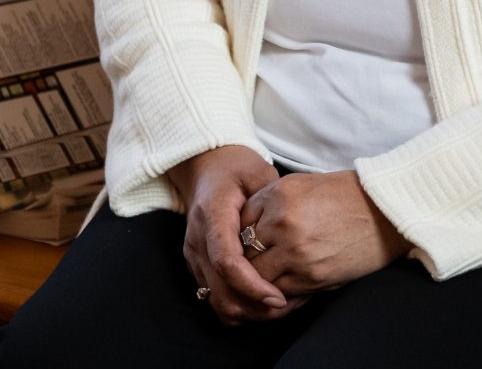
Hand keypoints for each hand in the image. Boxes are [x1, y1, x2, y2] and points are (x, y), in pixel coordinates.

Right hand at [169, 145, 293, 323]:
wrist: (206, 169)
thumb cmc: (237, 168)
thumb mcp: (258, 172)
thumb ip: (270, 200)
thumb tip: (287, 233)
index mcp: (212, 214)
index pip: (226, 261)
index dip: (252, 285)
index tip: (278, 297)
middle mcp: (197, 239)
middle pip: (220, 291)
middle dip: (254, 307)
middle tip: (287, 306)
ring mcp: (194, 255)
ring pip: (215, 301)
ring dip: (247, 312)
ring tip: (279, 307)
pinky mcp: (197, 265)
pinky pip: (214, 297)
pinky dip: (238, 307)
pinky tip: (262, 301)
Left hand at [243, 170, 408, 296]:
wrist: (384, 211)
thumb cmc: (343, 197)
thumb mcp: (299, 186)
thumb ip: (267, 205)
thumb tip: (242, 232)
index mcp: (277, 196)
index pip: (237, 226)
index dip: (237, 240)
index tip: (242, 248)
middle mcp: (282, 222)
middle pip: (242, 255)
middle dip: (243, 265)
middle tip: (247, 271)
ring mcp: (296, 251)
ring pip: (257, 278)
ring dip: (258, 284)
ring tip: (262, 284)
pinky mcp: (312, 276)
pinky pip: (280, 293)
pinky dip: (278, 294)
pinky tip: (283, 289)